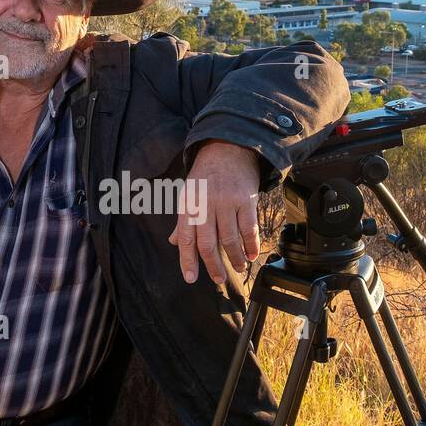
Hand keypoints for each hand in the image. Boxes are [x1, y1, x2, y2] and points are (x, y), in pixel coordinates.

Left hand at [167, 140, 260, 284]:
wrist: (228, 147)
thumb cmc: (206, 174)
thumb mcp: (188, 193)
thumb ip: (183, 219)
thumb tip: (174, 242)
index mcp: (188, 204)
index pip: (185, 238)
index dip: (187, 261)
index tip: (190, 278)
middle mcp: (205, 204)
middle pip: (207, 243)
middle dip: (213, 265)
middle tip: (218, 279)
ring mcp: (226, 201)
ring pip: (229, 239)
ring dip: (234, 258)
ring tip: (238, 267)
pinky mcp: (246, 199)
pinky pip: (248, 228)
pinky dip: (251, 244)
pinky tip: (251, 254)